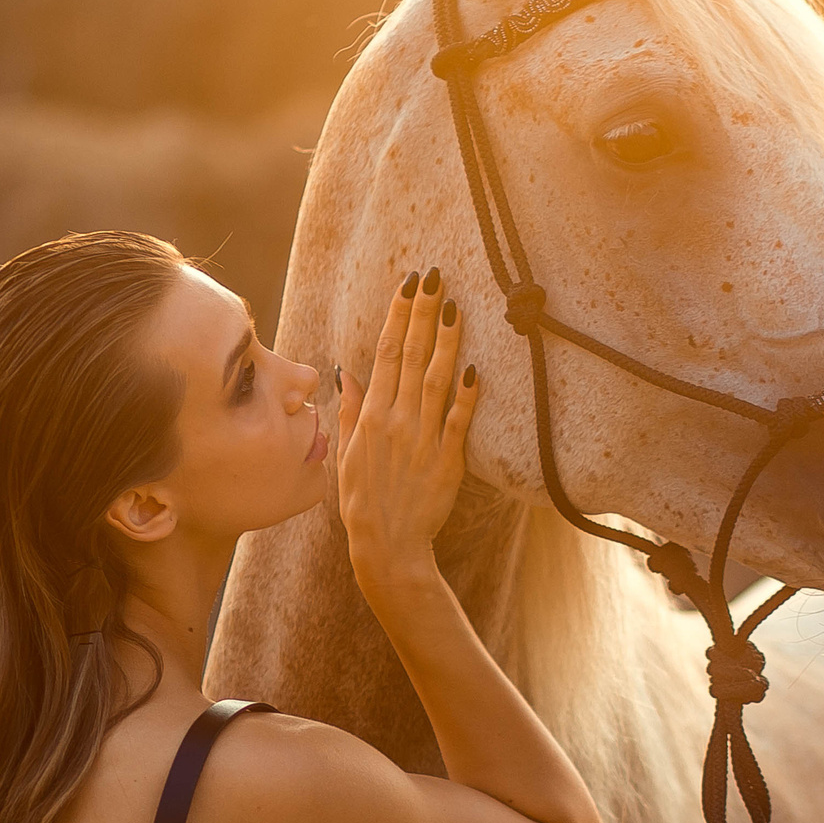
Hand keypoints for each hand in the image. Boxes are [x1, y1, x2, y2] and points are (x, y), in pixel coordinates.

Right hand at [336, 267, 477, 593]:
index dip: (398, 315)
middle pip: (409, 355)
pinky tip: (476, 366)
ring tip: (455, 306)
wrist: (387, 546)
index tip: (409, 285)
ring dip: (445, 341)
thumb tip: (349, 372)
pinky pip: (458, 420)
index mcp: (370, 416)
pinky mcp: (446, 460)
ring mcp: (421, 438)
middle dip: (422, 312)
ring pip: (434, 379)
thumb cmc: (364, 502)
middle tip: (435, 276)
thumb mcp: (346, 455)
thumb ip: (351, 411)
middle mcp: (394, 421)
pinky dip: (467, 394)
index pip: (385, 352)